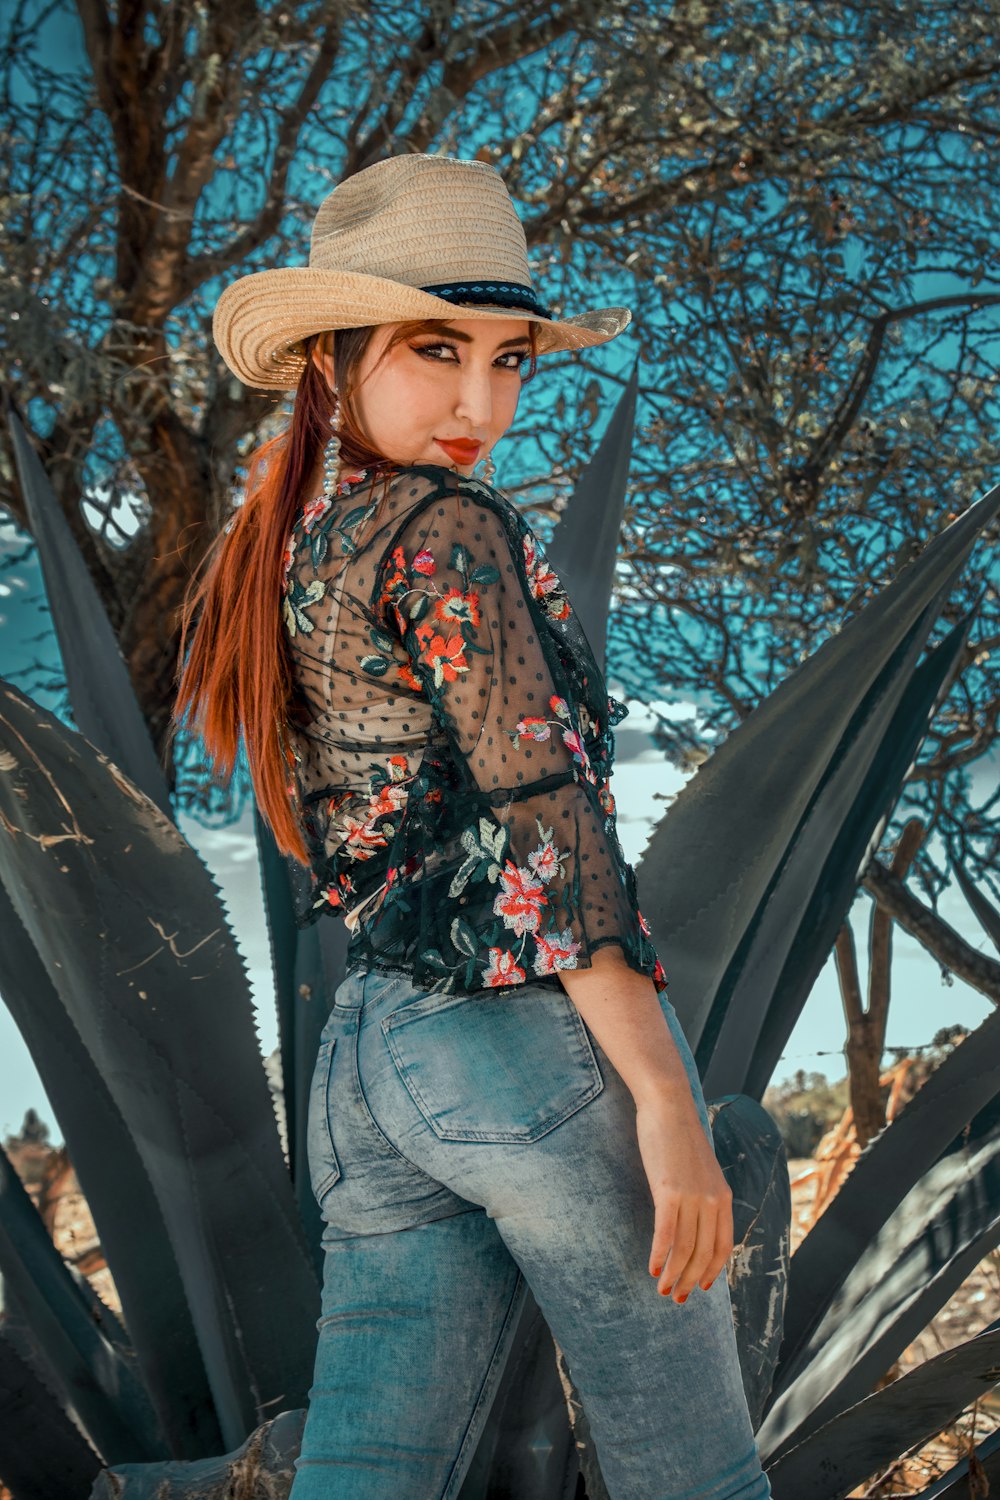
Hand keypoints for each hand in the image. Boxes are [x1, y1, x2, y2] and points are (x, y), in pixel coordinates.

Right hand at [635, 1099, 733, 1303]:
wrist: (669, 1105)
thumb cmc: (679, 1135)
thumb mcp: (700, 1169)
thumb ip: (702, 1193)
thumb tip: (694, 1216)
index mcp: (723, 1197)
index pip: (723, 1246)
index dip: (713, 1271)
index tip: (702, 1287)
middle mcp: (712, 1200)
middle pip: (703, 1254)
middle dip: (690, 1281)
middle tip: (676, 1299)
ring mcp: (692, 1197)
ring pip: (684, 1249)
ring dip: (674, 1275)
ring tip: (662, 1290)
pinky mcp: (669, 1192)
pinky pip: (666, 1234)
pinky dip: (660, 1256)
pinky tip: (652, 1269)